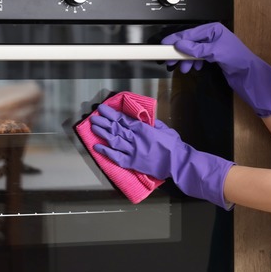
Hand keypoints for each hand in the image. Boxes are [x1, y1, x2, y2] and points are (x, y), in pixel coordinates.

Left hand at [90, 104, 234, 208]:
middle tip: (94, 117)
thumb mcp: (164, 128)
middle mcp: (135, 138)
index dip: (111, 114)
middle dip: (103, 121)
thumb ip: (152, 123)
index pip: (123, 119)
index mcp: (142, 128)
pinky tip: (97, 147)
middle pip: (115, 128)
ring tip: (93, 127)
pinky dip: (106, 152)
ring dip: (102, 133)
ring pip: (113, 140)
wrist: (177, 162)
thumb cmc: (173, 145)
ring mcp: (132, 150)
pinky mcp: (132, 162)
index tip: (102, 109)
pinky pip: (116, 157)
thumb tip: (145, 119)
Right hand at [162, 22, 270, 117]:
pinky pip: (198, 57)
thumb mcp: (215, 52)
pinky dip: (194, 62)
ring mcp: (213, 46)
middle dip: (180, 51)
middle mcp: (212, 36)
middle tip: (169, 59)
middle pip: (190, 41)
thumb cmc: (238, 59)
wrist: (250, 75)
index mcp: (214, 29)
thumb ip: (196, 49)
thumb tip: (180, 45)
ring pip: (193, 50)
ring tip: (182, 68)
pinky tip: (194, 67)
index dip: (176, 38)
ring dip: (186, 59)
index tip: (165, 44)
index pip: (190, 33)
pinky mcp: (214, 56)